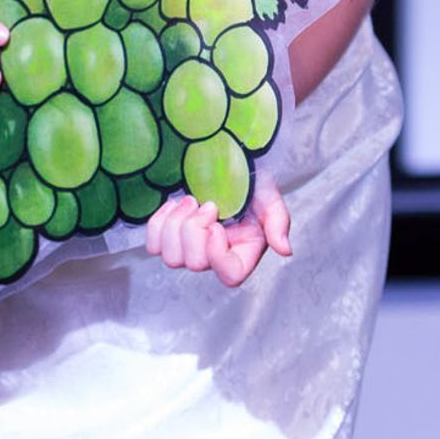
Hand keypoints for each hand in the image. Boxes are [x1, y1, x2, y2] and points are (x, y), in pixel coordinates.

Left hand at [143, 182, 290, 287]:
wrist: (222, 163)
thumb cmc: (248, 183)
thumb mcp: (269, 198)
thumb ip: (278, 222)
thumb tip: (285, 250)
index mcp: (242, 253)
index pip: (229, 275)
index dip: (217, 253)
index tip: (217, 224)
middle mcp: (215, 256)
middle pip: (195, 264)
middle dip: (195, 230)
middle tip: (206, 204)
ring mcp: (190, 249)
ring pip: (171, 258)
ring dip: (176, 225)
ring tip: (189, 201)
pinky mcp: (168, 237)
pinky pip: (153, 245)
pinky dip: (158, 224)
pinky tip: (172, 205)